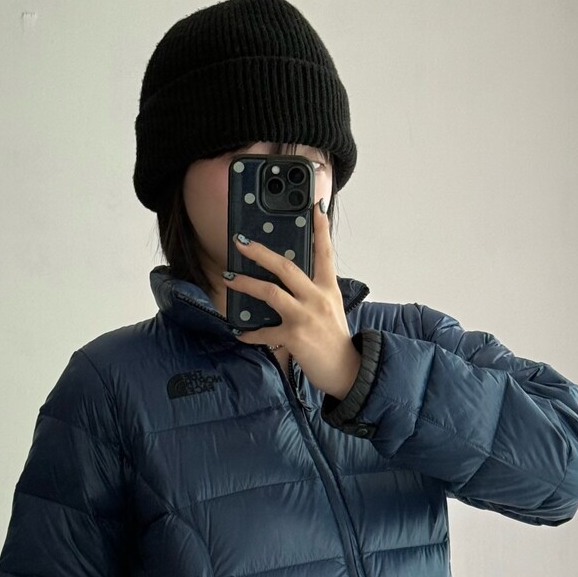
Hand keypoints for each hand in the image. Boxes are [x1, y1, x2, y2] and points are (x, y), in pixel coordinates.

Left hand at [227, 198, 362, 400]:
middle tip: (241, 242)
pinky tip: (239, 332)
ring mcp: (305, 316)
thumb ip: (313, 292)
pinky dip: (250, 333)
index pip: (325, 252)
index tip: (315, 205)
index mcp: (328, 288)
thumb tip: (288, 282)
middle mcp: (317, 298)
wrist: (347, 371)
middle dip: (260, 253)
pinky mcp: (295, 336)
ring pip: (271, 292)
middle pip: (286, 267)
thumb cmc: (335, 340)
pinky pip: (265, 332)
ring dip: (246, 284)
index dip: (320, 228)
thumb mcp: (330, 308)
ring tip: (229, 278)